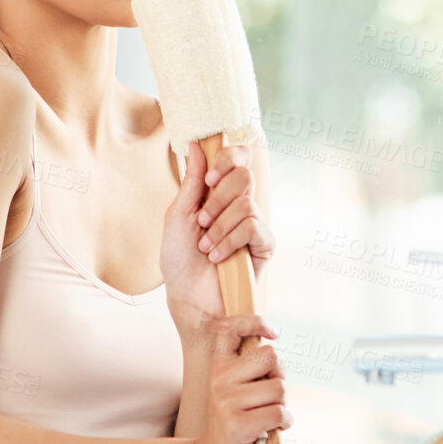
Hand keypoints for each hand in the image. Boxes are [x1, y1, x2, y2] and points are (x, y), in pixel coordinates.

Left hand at [162, 140, 271, 342]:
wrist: (188, 298)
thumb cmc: (180, 260)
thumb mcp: (178, 216)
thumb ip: (192, 182)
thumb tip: (195, 146)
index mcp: (219, 193)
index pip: (238, 158)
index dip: (228, 158)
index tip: (210, 178)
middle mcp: (240, 205)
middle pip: (244, 175)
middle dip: (217, 200)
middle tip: (202, 222)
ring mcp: (254, 225)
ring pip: (246, 204)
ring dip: (220, 227)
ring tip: (206, 248)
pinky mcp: (264, 246)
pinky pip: (253, 227)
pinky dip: (230, 240)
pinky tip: (218, 256)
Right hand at [188, 314, 290, 443]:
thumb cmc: (238, 421)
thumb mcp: (239, 390)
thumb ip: (252, 368)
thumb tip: (273, 343)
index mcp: (218, 367)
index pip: (229, 328)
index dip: (254, 322)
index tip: (273, 332)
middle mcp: (218, 380)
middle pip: (271, 357)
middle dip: (279, 377)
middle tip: (269, 397)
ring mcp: (226, 402)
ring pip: (279, 388)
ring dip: (283, 404)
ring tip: (266, 416)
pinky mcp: (237, 424)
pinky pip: (279, 412)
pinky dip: (285, 422)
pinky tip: (273, 430)